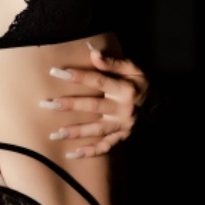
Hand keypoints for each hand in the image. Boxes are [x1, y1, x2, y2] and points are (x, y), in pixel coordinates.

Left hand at [39, 42, 149, 157]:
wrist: (158, 106)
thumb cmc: (139, 84)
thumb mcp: (132, 69)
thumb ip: (112, 62)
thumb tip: (92, 51)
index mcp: (124, 89)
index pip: (97, 80)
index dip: (77, 76)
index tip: (55, 71)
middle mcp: (122, 109)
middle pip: (93, 106)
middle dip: (69, 105)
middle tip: (47, 104)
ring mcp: (121, 126)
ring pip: (96, 130)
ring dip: (75, 132)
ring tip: (54, 134)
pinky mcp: (121, 137)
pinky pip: (105, 147)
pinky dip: (90, 152)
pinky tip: (72, 153)